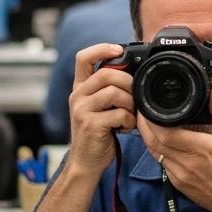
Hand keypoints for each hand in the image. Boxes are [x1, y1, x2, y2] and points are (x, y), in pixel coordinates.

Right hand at [65, 44, 137, 174]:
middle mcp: (77, 97)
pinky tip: (126, 127)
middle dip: (127, 83)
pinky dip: (129, 120)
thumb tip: (132, 74)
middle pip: (106, 74)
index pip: (83, 58)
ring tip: (130, 115)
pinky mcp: (90, 125)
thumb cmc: (97, 134)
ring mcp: (82, 110)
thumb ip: (107, 90)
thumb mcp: (98, 108)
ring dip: (130, 103)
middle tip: (134, 97)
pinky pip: (118, 113)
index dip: (101, 49)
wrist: (85, 162)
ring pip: (114, 92)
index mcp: (79, 89)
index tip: (118, 50)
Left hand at [138, 85, 211, 211]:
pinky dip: (156, 150)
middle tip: (141, 111)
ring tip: (146, 122)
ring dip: (147, 137)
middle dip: (143, 125)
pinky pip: (160, 163)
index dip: (152, 121)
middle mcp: (188, 162)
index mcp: (203, 148)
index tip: (148, 107)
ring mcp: (180, 174)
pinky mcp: (176, 183)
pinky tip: (158, 140)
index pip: (167, 134)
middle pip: (154, 142)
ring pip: (154, 152)